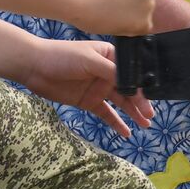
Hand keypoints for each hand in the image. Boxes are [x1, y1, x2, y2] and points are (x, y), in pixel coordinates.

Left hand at [22, 39, 154, 136]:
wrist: (35, 67)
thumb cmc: (63, 56)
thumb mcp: (90, 60)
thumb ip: (112, 71)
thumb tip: (133, 82)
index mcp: (112, 56)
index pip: (132, 71)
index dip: (143, 84)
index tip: (154, 96)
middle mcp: (109, 72)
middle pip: (129, 88)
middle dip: (141, 102)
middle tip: (151, 116)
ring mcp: (99, 88)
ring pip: (121, 102)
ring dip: (133, 113)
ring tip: (146, 125)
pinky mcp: (88, 101)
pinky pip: (106, 113)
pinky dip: (116, 122)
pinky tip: (126, 133)